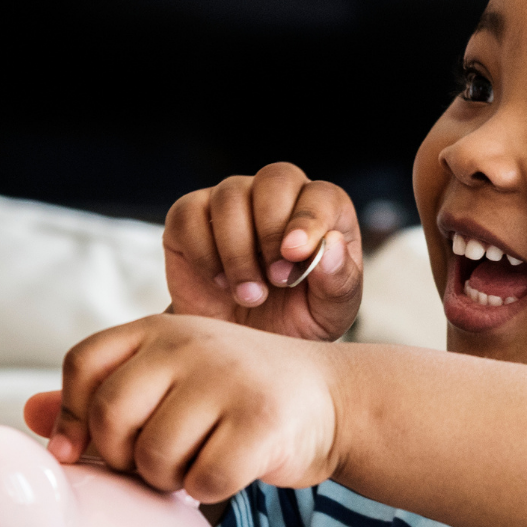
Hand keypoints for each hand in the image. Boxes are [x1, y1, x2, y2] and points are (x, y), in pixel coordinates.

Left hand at [23, 315, 344, 503]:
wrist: (336, 399)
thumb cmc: (238, 397)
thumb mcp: (174, 380)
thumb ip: (105, 396)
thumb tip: (30, 417)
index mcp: (160, 329)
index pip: (86, 364)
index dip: (76, 415)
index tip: (88, 450)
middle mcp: (191, 344)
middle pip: (112, 415)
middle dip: (122, 457)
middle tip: (152, 465)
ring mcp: (228, 380)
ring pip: (155, 455)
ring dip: (168, 480)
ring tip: (194, 465)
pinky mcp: (262, 423)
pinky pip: (203, 480)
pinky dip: (208, 492)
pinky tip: (228, 474)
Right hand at [164, 163, 362, 341]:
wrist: (241, 347)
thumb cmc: (293, 322)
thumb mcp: (328, 314)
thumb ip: (339, 282)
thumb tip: (332, 245)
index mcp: (322, 214)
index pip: (320, 195)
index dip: (309, 219)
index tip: (296, 254)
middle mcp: (276, 198)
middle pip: (275, 179)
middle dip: (273, 231)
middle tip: (276, 280)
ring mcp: (230, 204)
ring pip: (229, 196)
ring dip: (238, 252)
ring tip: (250, 295)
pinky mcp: (188, 218)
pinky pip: (188, 215)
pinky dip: (203, 253)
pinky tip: (219, 283)